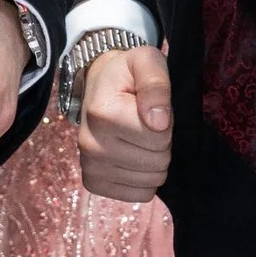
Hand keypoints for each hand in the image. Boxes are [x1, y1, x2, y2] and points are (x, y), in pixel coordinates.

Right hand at [76, 42, 171, 201]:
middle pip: (157, 162)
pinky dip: (144, 179)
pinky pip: (140, 194)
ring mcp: (90, 167)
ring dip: (153, 160)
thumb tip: (158, 121)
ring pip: (151, 181)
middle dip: (161, 143)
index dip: (165, 122)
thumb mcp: (146, 61)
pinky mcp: (94, 183)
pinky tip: (133, 157)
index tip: (150, 108)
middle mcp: (89, 144)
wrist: (99, 86)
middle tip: (145, 123)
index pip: (159, 137)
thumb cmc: (127, 75)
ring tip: (138, 138)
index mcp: (102, 113)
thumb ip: (156, 83)